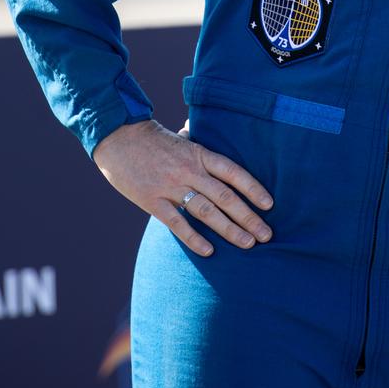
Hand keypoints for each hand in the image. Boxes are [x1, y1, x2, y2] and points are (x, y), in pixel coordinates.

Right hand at [93, 119, 273, 257]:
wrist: (119, 137)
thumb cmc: (152, 139)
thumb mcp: (181, 137)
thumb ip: (198, 143)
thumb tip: (207, 136)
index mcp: (199, 154)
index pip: (234, 172)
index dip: (253, 189)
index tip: (269, 205)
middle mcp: (190, 171)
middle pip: (226, 197)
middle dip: (248, 217)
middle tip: (267, 235)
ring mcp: (171, 186)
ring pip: (207, 212)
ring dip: (229, 230)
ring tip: (248, 244)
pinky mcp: (152, 201)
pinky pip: (177, 223)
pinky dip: (194, 238)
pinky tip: (209, 251)